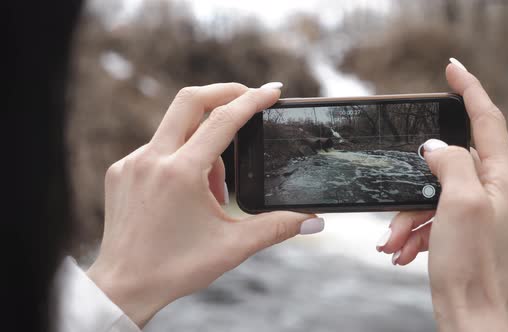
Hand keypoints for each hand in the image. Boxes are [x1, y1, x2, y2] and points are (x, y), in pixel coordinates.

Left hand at [86, 82, 323, 326]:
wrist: (123, 288)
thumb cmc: (176, 268)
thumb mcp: (233, 246)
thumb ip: (277, 227)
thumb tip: (313, 221)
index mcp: (181, 173)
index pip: (223, 120)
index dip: (252, 101)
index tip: (272, 91)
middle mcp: (152, 160)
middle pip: (190, 101)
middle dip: (224, 93)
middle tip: (249, 100)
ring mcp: (132, 164)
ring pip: (176, 130)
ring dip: (204, 142)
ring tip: (217, 189)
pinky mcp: (121, 172)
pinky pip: (158, 148)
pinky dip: (181, 157)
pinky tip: (189, 191)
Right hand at [376, 60, 507, 330]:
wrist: (471, 318)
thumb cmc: (470, 266)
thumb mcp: (458, 202)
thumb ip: (450, 162)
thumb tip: (436, 146)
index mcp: (504, 178)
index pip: (487, 118)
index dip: (469, 89)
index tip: (452, 68)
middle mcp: (498, 192)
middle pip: (450, 164)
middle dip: (414, 185)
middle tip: (394, 214)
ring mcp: (484, 213)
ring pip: (435, 194)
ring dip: (408, 216)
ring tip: (393, 244)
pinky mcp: (469, 232)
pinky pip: (435, 217)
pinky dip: (415, 230)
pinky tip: (402, 251)